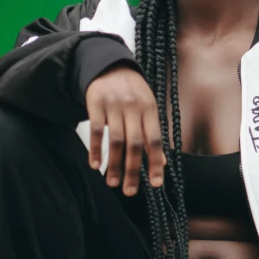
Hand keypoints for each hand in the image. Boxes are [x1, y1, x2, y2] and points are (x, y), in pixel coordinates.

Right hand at [85, 66, 166, 194]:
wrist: (110, 66)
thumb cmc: (133, 93)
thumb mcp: (148, 108)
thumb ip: (153, 133)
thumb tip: (163, 163)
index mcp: (150, 110)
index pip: (155, 140)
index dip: (156, 162)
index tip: (155, 184)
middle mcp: (133, 107)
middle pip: (135, 144)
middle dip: (133, 170)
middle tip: (130, 192)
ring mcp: (114, 105)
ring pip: (116, 140)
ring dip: (114, 164)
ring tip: (112, 183)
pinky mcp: (96, 103)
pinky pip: (96, 129)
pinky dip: (95, 149)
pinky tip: (95, 165)